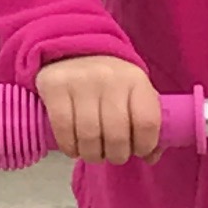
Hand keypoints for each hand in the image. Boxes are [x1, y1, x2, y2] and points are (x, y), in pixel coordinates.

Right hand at [34, 52, 161, 161]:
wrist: (74, 50)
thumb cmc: (111, 82)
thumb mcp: (134, 93)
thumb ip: (147, 123)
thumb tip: (151, 157)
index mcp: (136, 79)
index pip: (147, 122)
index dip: (145, 145)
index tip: (139, 150)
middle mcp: (109, 78)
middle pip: (117, 135)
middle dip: (117, 155)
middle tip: (113, 155)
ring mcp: (81, 81)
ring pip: (89, 137)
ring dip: (93, 155)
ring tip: (94, 153)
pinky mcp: (55, 87)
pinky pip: (64, 131)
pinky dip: (70, 148)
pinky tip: (74, 148)